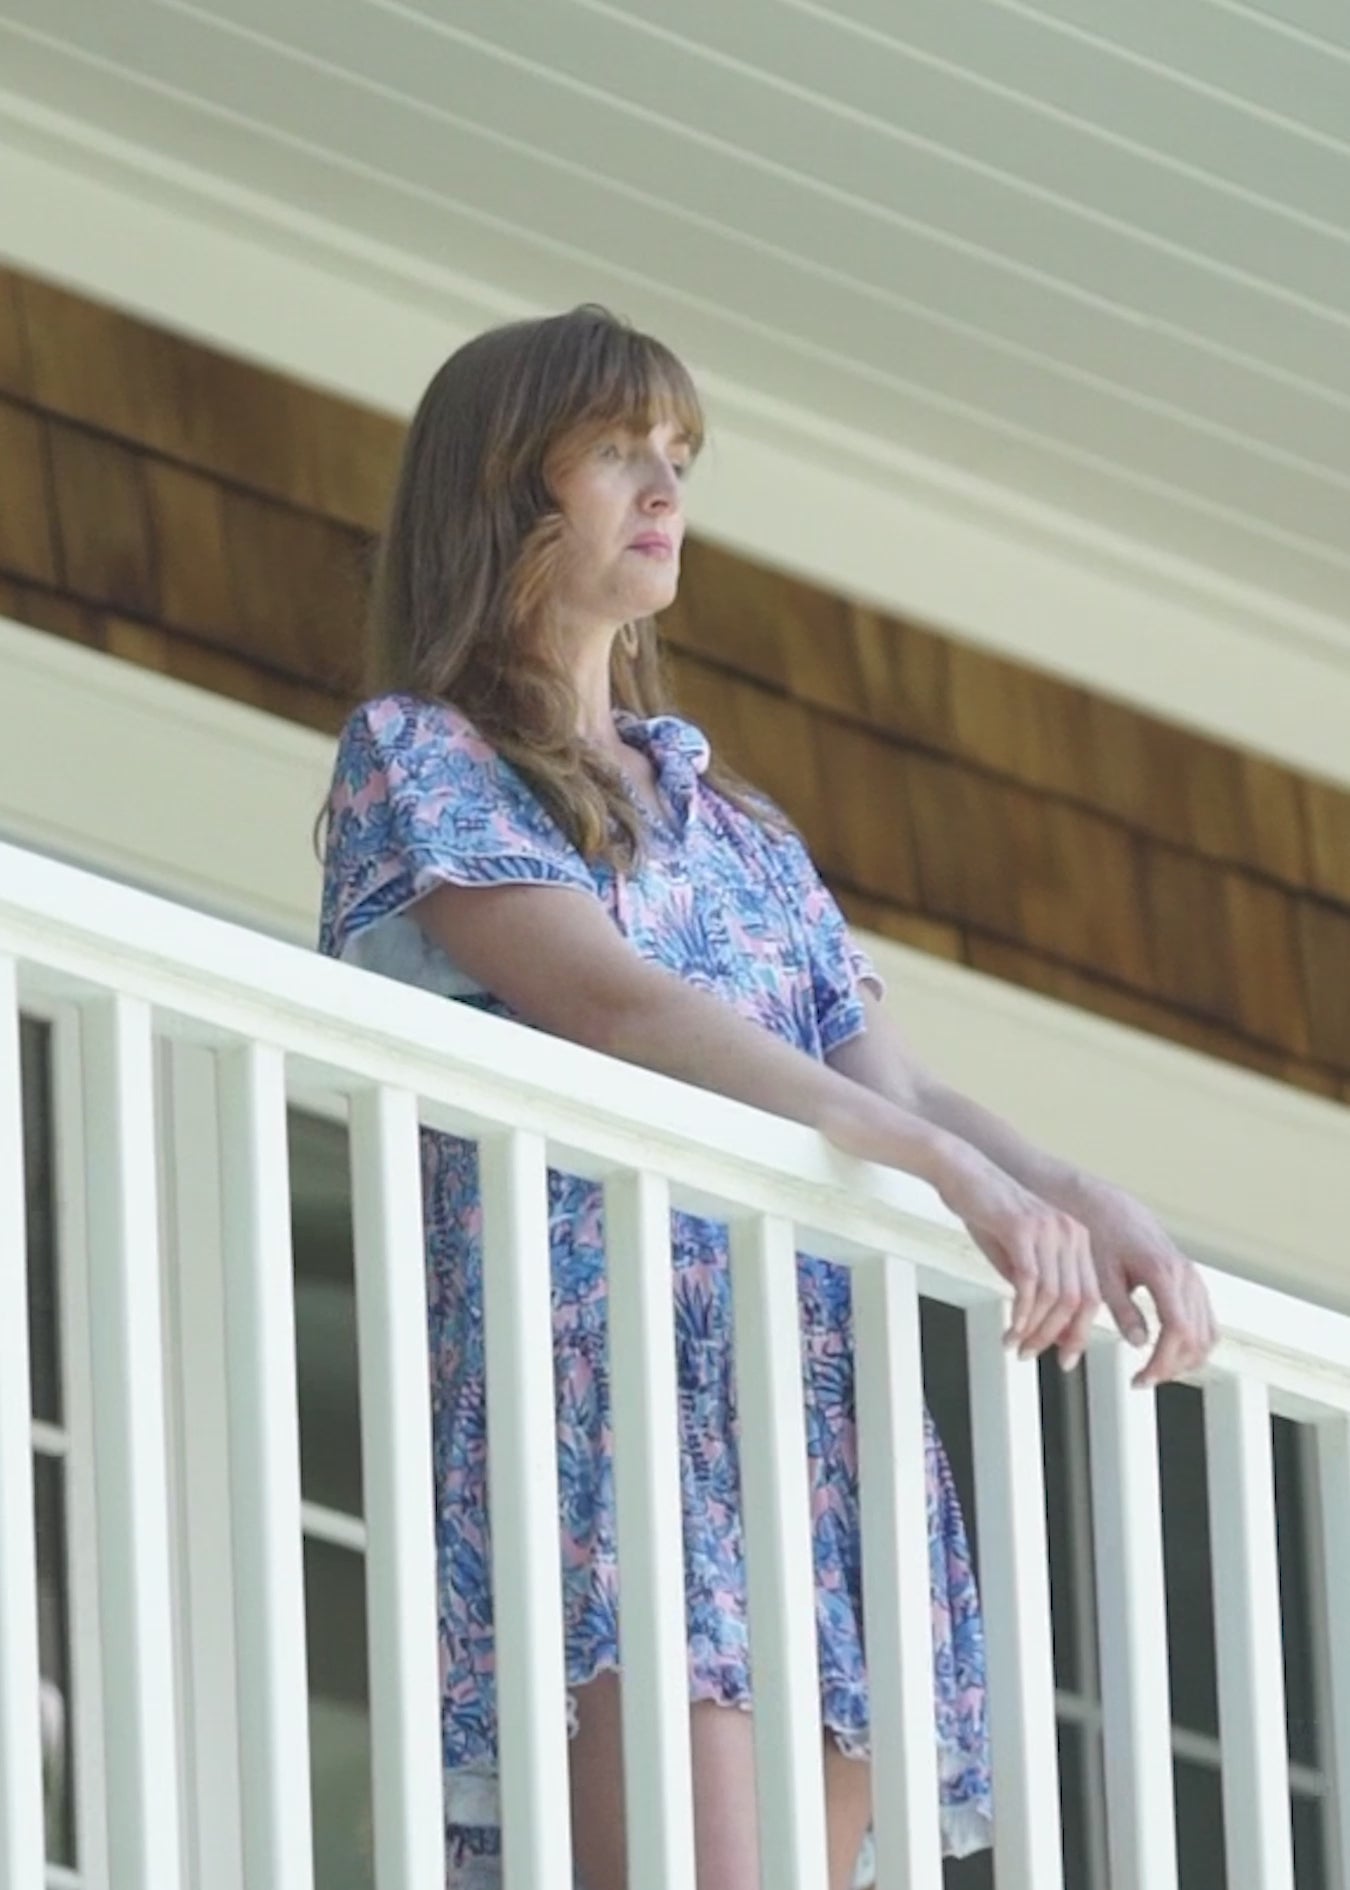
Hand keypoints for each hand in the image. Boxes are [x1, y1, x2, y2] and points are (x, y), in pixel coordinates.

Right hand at [936, 1147, 1100, 1371]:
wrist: (961, 1171)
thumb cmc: (985, 1210)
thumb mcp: (1016, 1252)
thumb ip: (1033, 1285)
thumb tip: (1044, 1331)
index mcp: (1076, 1238)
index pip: (1089, 1297)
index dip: (1078, 1332)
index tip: (1063, 1357)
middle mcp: (1070, 1232)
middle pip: (1076, 1301)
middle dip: (1054, 1336)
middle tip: (1030, 1354)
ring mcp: (1048, 1228)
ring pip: (1054, 1296)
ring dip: (1034, 1329)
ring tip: (1015, 1345)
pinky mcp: (1022, 1228)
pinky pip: (1029, 1281)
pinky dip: (1021, 1311)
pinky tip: (1010, 1327)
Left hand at [1070, 1183, 1216, 1388]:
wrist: (1114, 1212)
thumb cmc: (1104, 1240)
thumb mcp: (1104, 1276)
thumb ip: (1122, 1310)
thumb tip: (1138, 1343)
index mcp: (1163, 1272)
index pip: (1177, 1330)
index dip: (1163, 1361)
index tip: (1141, 1379)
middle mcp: (1186, 1276)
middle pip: (1195, 1338)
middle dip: (1171, 1367)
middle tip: (1142, 1380)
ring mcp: (1195, 1280)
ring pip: (1207, 1334)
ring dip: (1185, 1360)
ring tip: (1154, 1371)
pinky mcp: (1195, 1284)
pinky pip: (1207, 1323)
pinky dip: (1194, 1346)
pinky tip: (1169, 1355)